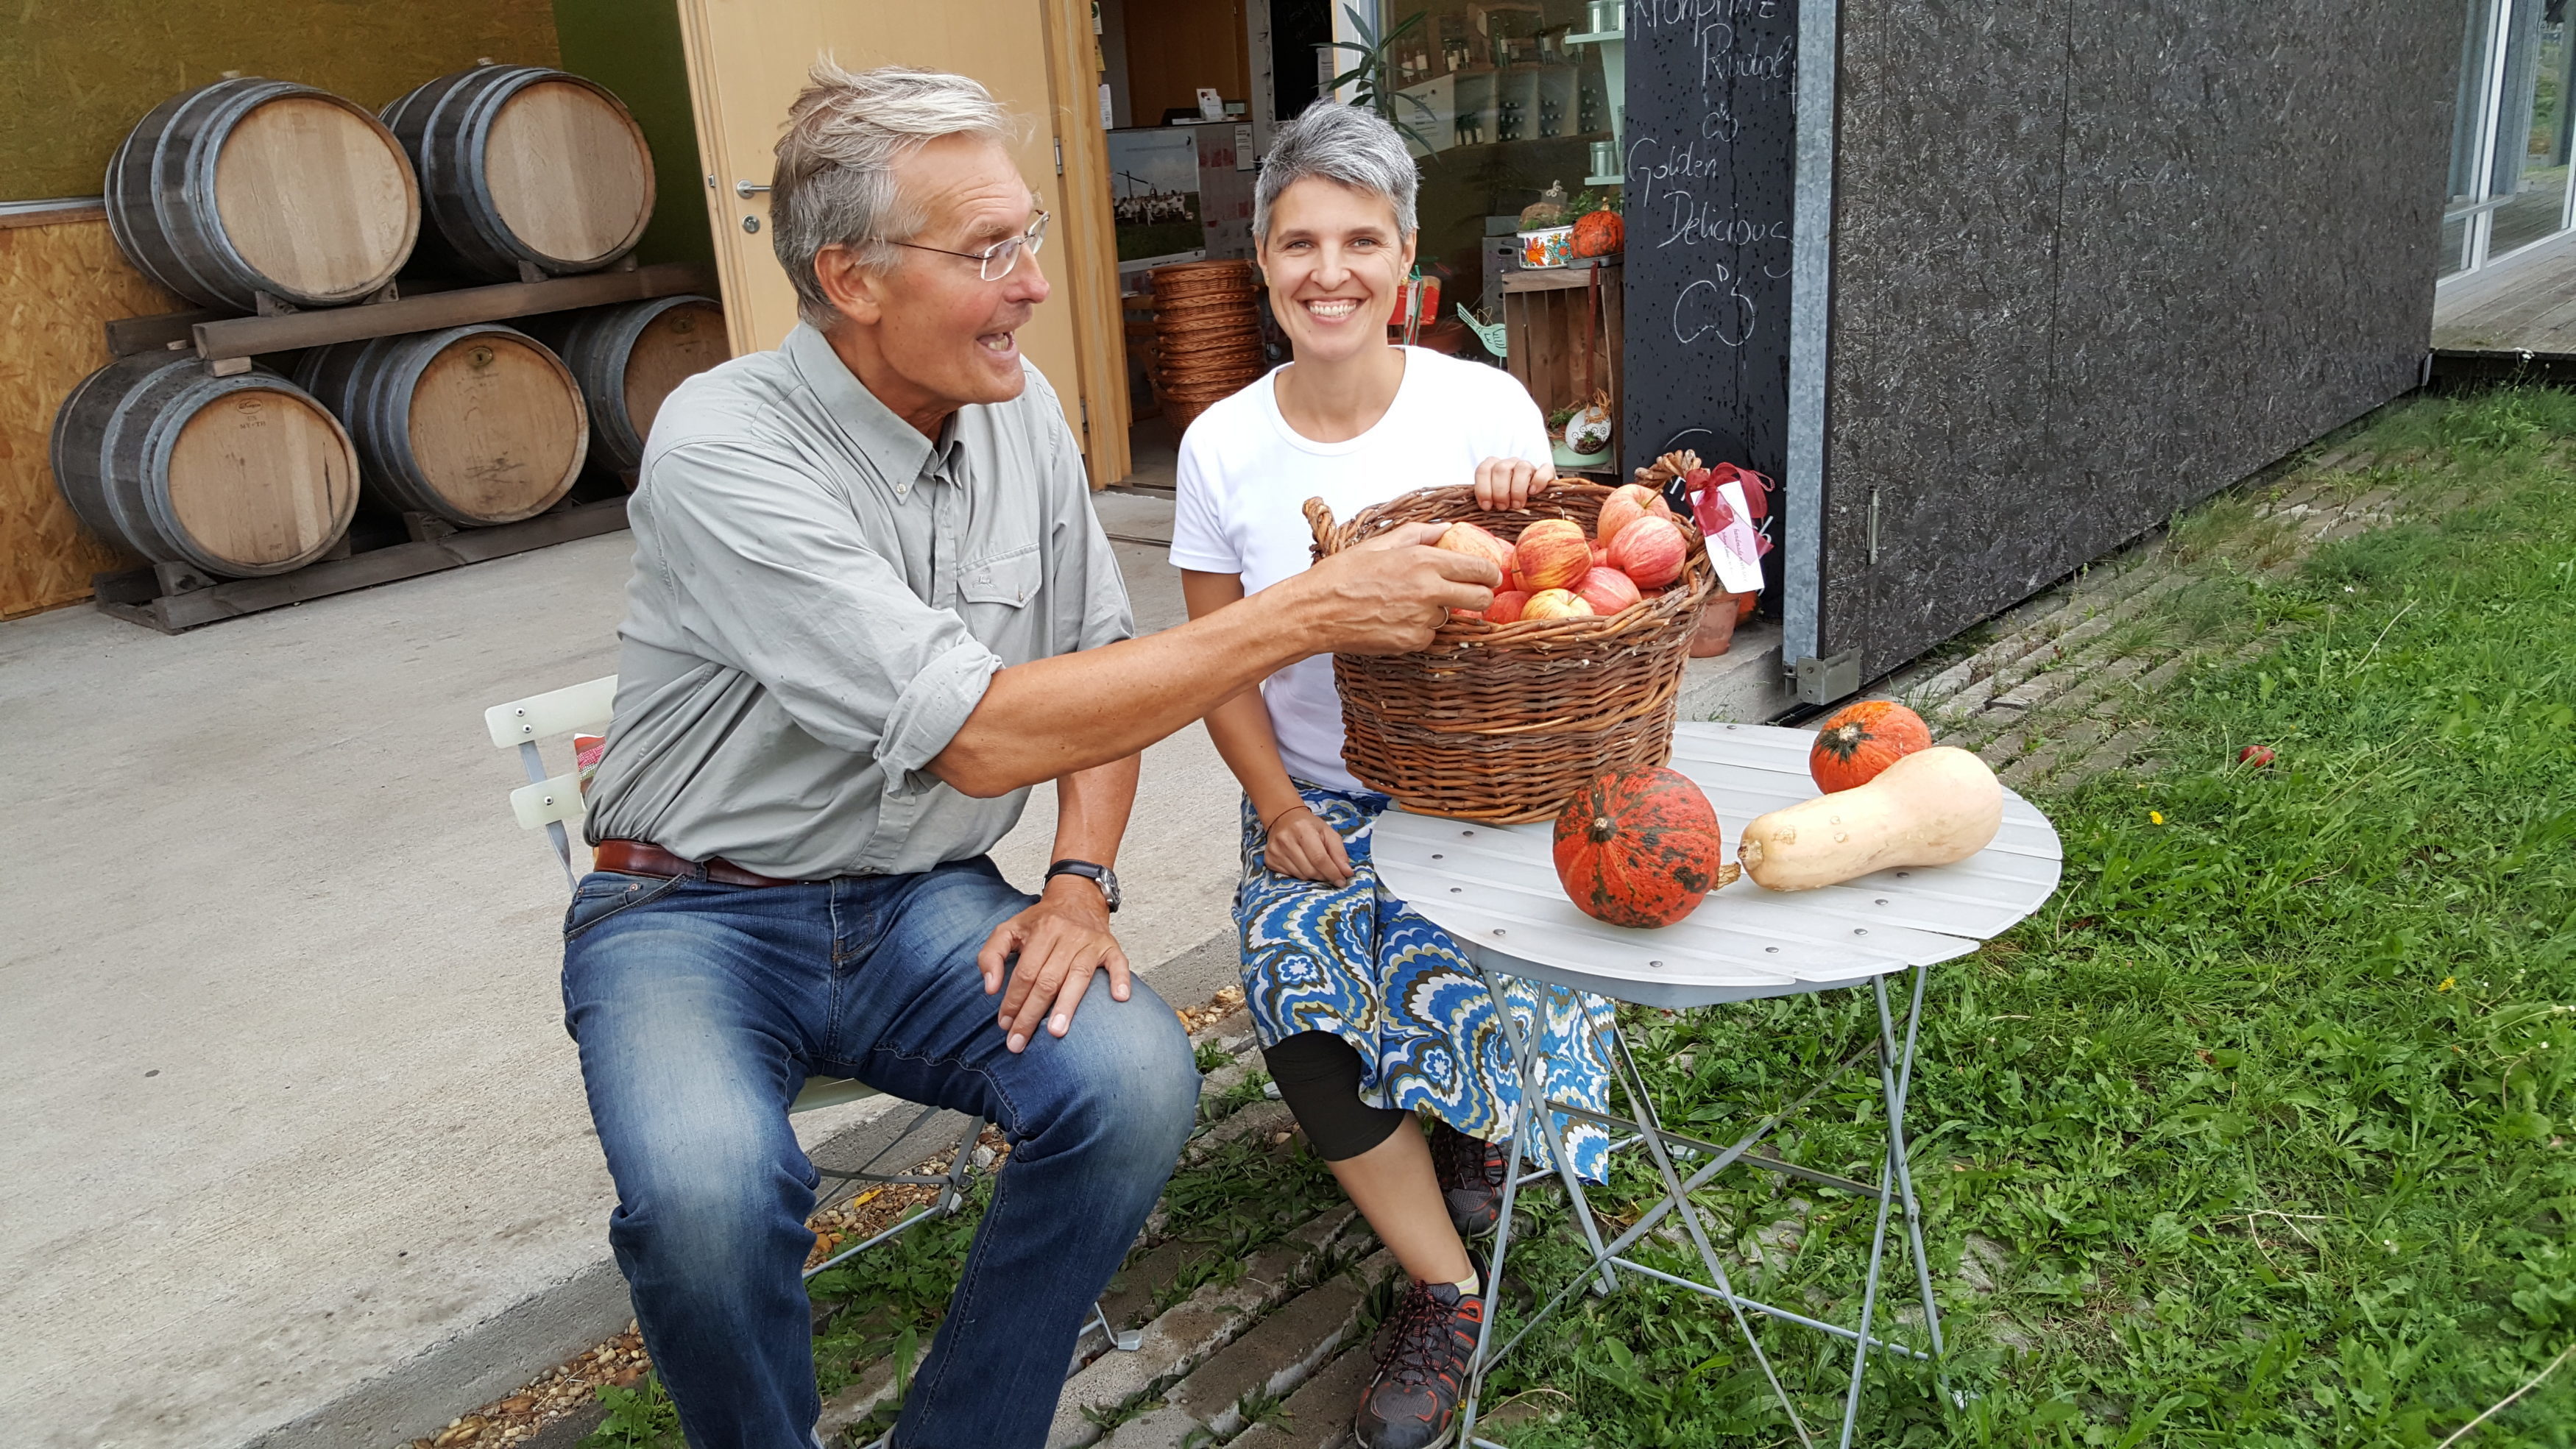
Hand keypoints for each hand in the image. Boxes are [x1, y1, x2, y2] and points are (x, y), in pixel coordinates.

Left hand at [977, 877, 1131, 1052]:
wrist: (1077, 897)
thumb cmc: (1040, 921)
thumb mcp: (1008, 929)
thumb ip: (991, 955)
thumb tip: (991, 988)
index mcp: (1041, 931)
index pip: (1025, 972)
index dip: (1013, 1000)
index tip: (1004, 1025)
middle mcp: (1067, 935)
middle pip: (1048, 980)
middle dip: (1031, 1014)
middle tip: (1019, 1041)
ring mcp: (1091, 942)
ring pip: (1079, 977)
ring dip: (1067, 1005)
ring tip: (1056, 1032)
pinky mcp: (1111, 947)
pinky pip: (1118, 964)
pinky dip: (1120, 980)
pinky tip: (1119, 998)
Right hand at [1262, 805, 1354, 884]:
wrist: (1283, 819)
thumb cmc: (1309, 826)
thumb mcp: (1328, 833)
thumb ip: (1339, 853)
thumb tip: (1347, 873)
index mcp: (1302, 829)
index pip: (1319, 858)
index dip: (1332, 872)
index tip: (1342, 881)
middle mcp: (1285, 840)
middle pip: (1310, 870)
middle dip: (1324, 875)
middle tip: (1329, 872)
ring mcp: (1275, 851)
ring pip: (1301, 876)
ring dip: (1313, 876)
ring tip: (1315, 865)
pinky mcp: (1270, 860)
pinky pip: (1290, 876)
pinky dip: (1301, 874)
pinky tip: (1302, 863)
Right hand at [1287, 522, 1497, 654]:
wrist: (1315, 611)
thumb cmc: (1342, 575)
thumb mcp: (1380, 543)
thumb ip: (1419, 533)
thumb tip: (1446, 528)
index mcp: (1423, 561)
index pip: (1480, 568)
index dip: (1490, 573)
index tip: (1489, 576)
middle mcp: (1429, 590)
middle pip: (1481, 598)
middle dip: (1480, 596)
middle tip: (1470, 594)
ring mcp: (1422, 619)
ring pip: (1451, 617)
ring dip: (1440, 612)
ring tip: (1409, 603)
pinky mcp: (1412, 642)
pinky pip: (1430, 635)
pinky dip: (1420, 629)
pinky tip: (1396, 619)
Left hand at [1472, 456, 1553, 511]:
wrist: (1533, 503)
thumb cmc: (1507, 504)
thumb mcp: (1493, 502)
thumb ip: (1486, 501)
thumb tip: (1482, 510)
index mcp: (1493, 467)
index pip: (1483, 470)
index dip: (1483, 489)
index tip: (1487, 506)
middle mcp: (1510, 463)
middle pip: (1500, 469)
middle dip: (1500, 491)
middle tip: (1503, 507)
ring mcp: (1528, 465)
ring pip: (1521, 467)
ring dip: (1517, 489)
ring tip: (1517, 505)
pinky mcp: (1546, 471)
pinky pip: (1544, 469)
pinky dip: (1538, 481)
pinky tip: (1533, 492)